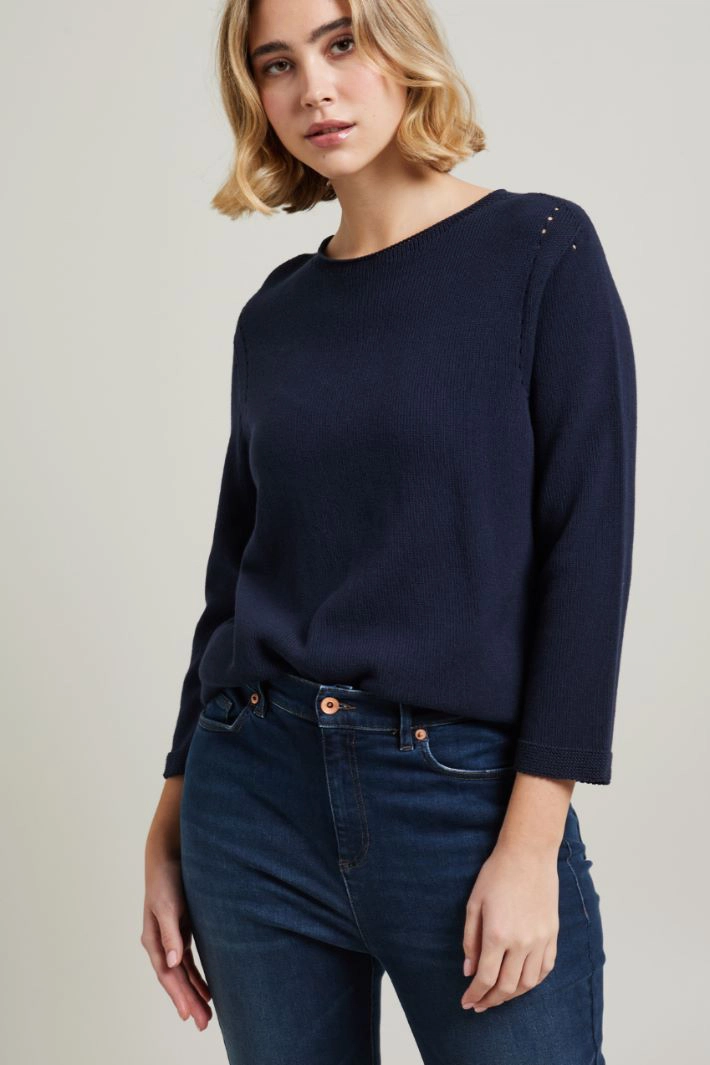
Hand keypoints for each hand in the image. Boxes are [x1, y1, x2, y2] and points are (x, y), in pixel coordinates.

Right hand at [141, 780, 212, 1029]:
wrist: (169, 851)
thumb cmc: (167, 877)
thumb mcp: (169, 904)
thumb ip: (171, 932)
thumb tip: (174, 962)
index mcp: (154, 938)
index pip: (168, 973)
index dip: (179, 994)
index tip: (191, 1014)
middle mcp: (161, 940)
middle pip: (175, 978)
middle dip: (188, 1001)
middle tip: (203, 1024)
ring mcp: (171, 935)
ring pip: (183, 972)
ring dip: (193, 991)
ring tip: (207, 1014)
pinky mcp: (182, 927)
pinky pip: (189, 959)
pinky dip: (197, 974)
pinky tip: (208, 987)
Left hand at [460, 840, 558, 1011]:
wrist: (528, 855)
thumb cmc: (496, 874)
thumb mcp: (474, 904)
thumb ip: (470, 940)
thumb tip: (468, 971)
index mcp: (497, 934)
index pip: (485, 978)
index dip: (475, 995)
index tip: (466, 1003)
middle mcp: (521, 942)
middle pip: (507, 986)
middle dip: (491, 1000)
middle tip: (479, 1005)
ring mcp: (540, 940)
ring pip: (528, 983)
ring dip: (511, 995)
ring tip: (498, 996)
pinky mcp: (553, 935)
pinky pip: (545, 969)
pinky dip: (533, 982)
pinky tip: (522, 983)